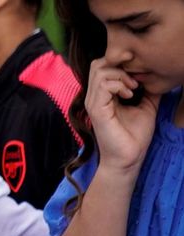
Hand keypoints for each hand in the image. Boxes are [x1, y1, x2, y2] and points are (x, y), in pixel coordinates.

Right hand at [85, 57, 159, 173]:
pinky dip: (119, 85)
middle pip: (98, 64)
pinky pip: (103, 85)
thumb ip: (147, 89)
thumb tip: (156, 74)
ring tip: (133, 88)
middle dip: (119, 65)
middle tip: (135, 80)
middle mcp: (94, 97)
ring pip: (100, 70)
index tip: (138, 76)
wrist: (129, 157)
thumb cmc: (135, 135)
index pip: (103, 66)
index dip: (121, 65)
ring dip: (121, 75)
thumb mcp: (147, 105)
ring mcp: (94, 103)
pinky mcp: (97, 110)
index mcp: (103, 95)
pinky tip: (130, 95)